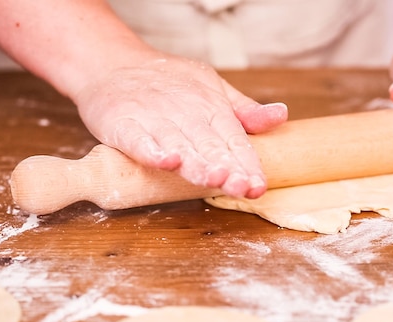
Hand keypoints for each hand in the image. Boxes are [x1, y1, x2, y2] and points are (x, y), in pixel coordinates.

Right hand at [73, 53, 287, 198]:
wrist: (111, 63)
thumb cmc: (166, 81)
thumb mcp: (211, 87)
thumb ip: (243, 110)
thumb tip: (281, 115)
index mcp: (209, 106)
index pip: (233, 139)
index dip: (246, 164)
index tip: (258, 186)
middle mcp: (184, 112)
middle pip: (209, 145)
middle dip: (226, 168)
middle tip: (242, 187)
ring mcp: (152, 117)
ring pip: (178, 144)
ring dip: (196, 163)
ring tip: (214, 178)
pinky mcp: (122, 123)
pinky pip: (138, 139)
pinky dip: (151, 150)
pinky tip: (167, 162)